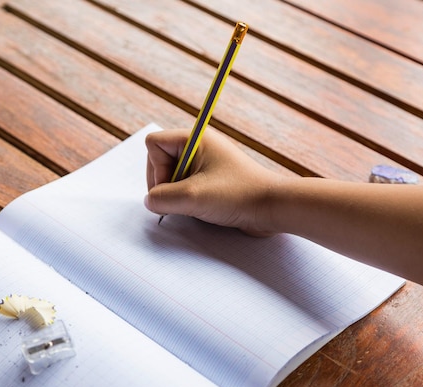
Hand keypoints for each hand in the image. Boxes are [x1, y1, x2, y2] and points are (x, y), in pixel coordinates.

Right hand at [144, 129, 280, 235]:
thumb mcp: (193, 197)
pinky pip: (185, 188)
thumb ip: (161, 198)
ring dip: (177, 196)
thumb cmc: (239, 195)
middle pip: (159, 162)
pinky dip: (187, 201)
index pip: (153, 144)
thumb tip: (150, 201)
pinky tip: (203, 209)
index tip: (174, 185)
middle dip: (164, 184)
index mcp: (195, 139)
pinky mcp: (210, 182)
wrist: (272, 209)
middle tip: (183, 199)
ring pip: (171, 178)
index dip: (155, 169)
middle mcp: (199, 148)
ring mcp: (205, 165)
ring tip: (197, 205)